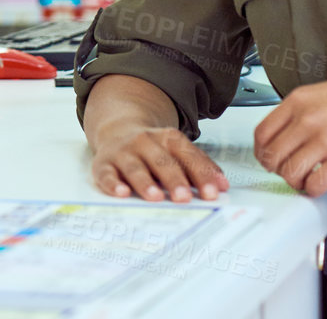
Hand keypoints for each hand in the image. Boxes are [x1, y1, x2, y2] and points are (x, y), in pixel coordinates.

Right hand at [91, 123, 228, 202]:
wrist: (118, 129)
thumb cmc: (153, 150)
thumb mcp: (176, 151)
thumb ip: (199, 167)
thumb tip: (223, 186)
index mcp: (167, 138)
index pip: (187, 155)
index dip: (201, 174)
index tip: (214, 193)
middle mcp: (144, 141)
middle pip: (161, 161)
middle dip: (174, 179)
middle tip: (185, 197)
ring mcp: (123, 151)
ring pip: (134, 166)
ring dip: (145, 182)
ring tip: (155, 197)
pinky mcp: (103, 163)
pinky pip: (106, 173)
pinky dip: (113, 184)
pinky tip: (121, 193)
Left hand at [253, 68, 326, 196]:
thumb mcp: (323, 93)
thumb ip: (300, 112)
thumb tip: (284, 137)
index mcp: (298, 101)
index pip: (262, 134)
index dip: (262, 153)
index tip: (268, 159)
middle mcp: (307, 119)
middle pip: (272, 157)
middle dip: (277, 171)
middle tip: (287, 174)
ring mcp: (326, 139)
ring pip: (290, 174)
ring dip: (295, 184)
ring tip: (305, 182)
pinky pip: (315, 184)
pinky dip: (313, 191)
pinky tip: (320, 186)